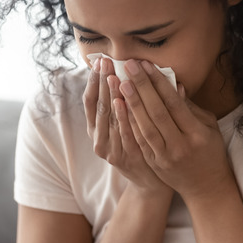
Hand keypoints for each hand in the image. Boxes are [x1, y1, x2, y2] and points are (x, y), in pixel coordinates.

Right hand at [82, 58, 170, 194]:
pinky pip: (121, 133)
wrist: (151, 181)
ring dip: (110, 96)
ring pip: (108, 118)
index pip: (90, 99)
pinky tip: (121, 102)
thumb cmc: (142, 145)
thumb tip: (139, 69)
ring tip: (112, 76)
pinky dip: (121, 117)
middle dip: (101, 82)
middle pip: (97, 105)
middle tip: (105, 62)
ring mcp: (108, 149)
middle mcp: (98, 138)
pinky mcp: (121, 159)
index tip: (99, 61)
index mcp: (97, 128)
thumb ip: (130, 100)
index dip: (93, 80)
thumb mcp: (131, 123)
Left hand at [118, 59, 236, 200]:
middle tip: (129, 66)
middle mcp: (180, 145)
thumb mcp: (208, 126)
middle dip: (141, 87)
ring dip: (131, 103)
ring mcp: (165, 157)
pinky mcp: (154, 163)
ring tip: (120, 83)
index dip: (159, 83)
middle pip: (157, 112)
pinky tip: (120, 107)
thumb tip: (173, 84)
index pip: (174, 104)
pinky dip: (129, 122)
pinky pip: (139, 140)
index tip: (147, 65)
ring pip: (145, 127)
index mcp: (197, 133)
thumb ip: (190, 107)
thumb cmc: (210, 150)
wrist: (206, 186)